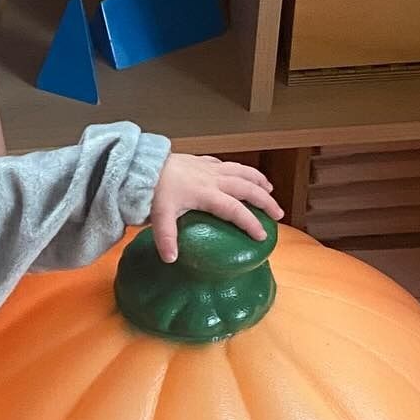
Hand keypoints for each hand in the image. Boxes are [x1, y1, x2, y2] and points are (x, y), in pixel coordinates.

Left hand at [148, 154, 282, 263]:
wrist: (141, 163)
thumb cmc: (151, 189)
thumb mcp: (158, 215)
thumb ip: (166, 238)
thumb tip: (171, 260)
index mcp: (206, 194)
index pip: (235, 210)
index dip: (251, 223)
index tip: (262, 236)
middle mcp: (213, 179)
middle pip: (247, 188)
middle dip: (265, 201)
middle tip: (278, 214)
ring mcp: (208, 168)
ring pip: (241, 171)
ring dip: (258, 180)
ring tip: (270, 189)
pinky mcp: (201, 160)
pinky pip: (226, 164)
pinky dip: (239, 170)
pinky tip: (242, 175)